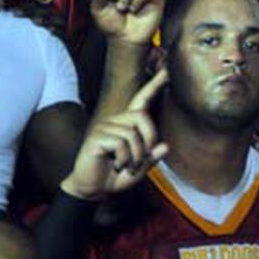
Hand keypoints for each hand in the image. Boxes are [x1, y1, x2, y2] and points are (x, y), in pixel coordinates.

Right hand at [61, 70, 168, 199]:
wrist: (91, 188)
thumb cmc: (115, 176)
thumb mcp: (139, 168)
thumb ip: (152, 158)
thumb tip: (165, 146)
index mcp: (128, 124)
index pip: (142, 100)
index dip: (154, 85)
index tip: (166, 70)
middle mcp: (116, 121)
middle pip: (142, 117)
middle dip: (148, 140)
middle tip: (141, 159)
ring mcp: (104, 127)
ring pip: (132, 134)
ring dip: (135, 156)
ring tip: (126, 165)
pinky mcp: (96, 137)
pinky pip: (120, 143)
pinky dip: (124, 159)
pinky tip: (117, 165)